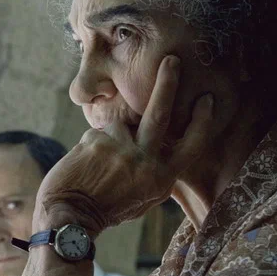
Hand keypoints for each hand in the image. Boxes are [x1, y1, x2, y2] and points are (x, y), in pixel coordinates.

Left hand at [35, 55, 214, 232]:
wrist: (70, 216)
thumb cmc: (106, 209)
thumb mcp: (143, 197)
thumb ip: (154, 171)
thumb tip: (160, 147)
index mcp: (163, 177)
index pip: (193, 143)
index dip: (202, 120)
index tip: (206, 99)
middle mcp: (146, 160)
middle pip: (161, 111)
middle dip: (167, 82)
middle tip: (170, 59)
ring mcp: (121, 148)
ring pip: (120, 124)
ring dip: (109, 136)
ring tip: (95, 163)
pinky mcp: (98, 140)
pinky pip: (98, 132)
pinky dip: (92, 144)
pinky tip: (83, 164)